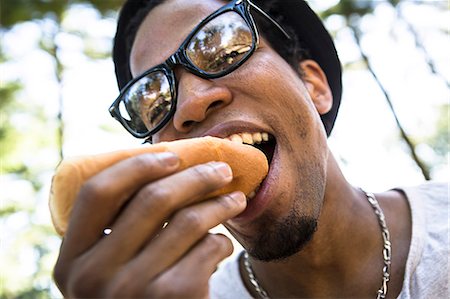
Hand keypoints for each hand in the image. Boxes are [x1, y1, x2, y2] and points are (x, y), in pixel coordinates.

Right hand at [53, 152, 245, 297]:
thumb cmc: (136, 295)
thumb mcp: (109, 268)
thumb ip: (118, 229)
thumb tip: (165, 166)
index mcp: (71, 259)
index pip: (96, 193)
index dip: (136, 166)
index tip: (171, 156)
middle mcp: (93, 275)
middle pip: (152, 199)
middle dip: (196, 177)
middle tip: (221, 169)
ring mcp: (131, 288)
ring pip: (188, 220)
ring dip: (220, 204)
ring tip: (236, 199)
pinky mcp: (171, 297)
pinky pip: (208, 247)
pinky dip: (221, 241)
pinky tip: (221, 245)